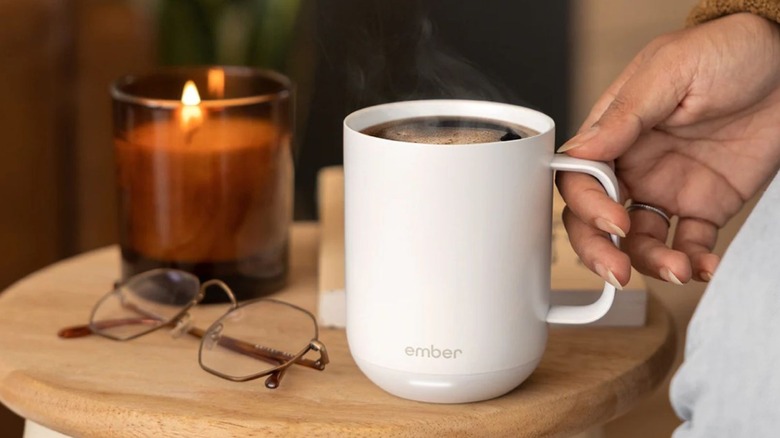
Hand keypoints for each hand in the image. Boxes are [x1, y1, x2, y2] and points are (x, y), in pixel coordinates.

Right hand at [557, 13, 779, 286]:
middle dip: (601, 251)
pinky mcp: (705, 205)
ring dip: (651, 263)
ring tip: (679, 269)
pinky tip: (704, 265)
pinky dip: (695, 262)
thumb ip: (624, 115)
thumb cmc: (728, 51)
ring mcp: (667, 188)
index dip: (588, 207)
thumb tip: (578, 152)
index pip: (580, 180)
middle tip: (618, 272)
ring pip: (641, 241)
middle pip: (598, 220)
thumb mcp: (670, 71)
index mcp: (615, 133)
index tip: (614, 221)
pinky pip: (692, 243)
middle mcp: (634, 166)